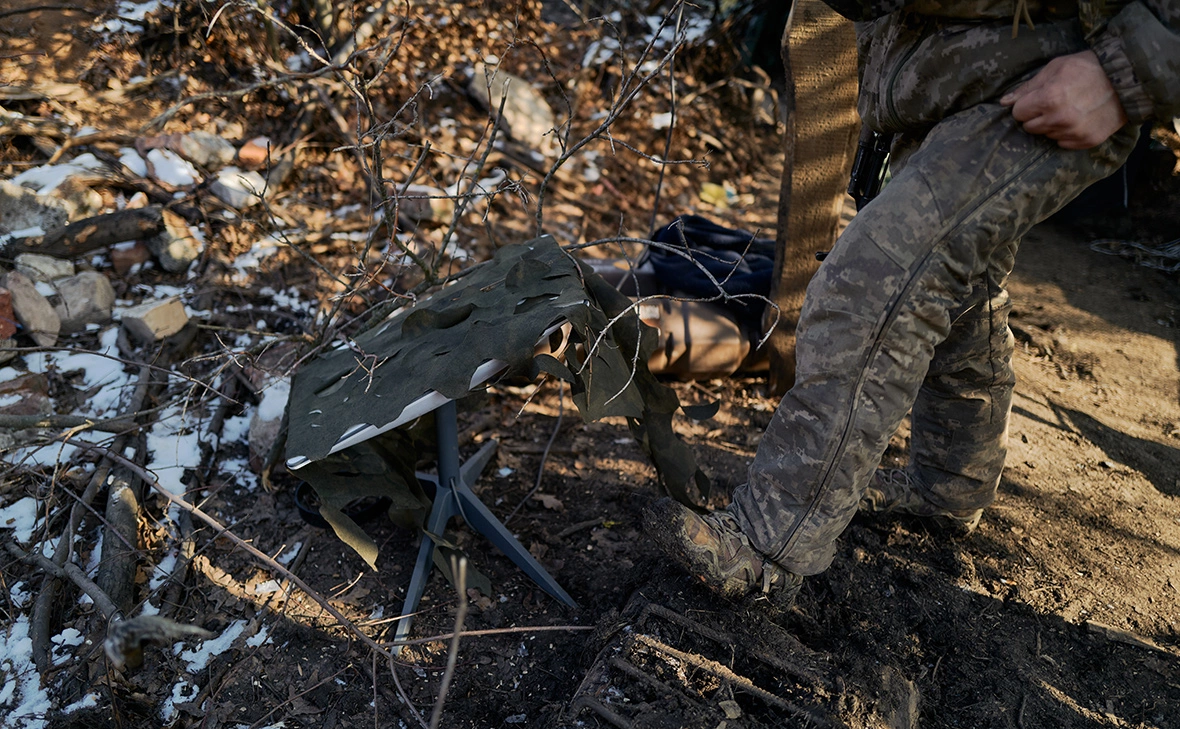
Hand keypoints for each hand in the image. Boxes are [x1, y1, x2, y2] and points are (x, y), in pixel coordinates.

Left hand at [1000, 50, 1127, 149]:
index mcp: (1049, 98)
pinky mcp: (1086, 141)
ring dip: (1052, 124)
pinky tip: (1079, 118)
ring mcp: (1074, 132)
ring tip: (1070, 108)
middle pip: (1029, 127)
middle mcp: (1059, 119)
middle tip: (1055, 102)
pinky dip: (1067, 133)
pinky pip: (1063, 143)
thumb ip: (1027, 87)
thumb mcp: (1055, 68)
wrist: (1127, 78)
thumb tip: (1004, 102)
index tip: (1038, 97)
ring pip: (1046, 135)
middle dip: (1037, 115)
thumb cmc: (1087, 68)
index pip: (1018, 113)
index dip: (1026, 105)